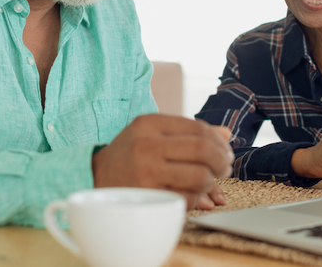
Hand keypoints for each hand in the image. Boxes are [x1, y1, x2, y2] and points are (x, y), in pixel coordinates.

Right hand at [92, 114, 233, 209]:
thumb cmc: (130, 153)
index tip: (225, 151)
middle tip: (224, 168)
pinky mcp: (147, 196)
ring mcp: (146, 171)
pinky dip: (197, 198)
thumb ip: (189, 132)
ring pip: (199, 176)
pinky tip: (193, 195)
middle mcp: (147, 144)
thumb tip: (227, 135)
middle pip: (203, 150)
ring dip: (211, 182)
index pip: (198, 128)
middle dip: (221, 161)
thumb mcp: (153, 133)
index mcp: (149, 123)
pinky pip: (187, 198)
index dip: (219, 142)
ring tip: (208, 182)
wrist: (94, 177)